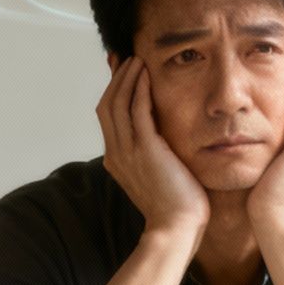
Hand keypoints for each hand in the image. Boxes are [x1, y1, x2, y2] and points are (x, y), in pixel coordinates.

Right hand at [97, 55, 209, 237]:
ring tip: (136, 59)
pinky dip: (138, 89)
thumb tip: (158, 138)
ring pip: (117, 104)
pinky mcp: (145, 150)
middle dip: (114, 78)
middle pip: (106, 105)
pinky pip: (136, 111)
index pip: (108, 116)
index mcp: (116, 159)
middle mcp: (116, 153)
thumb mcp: (157, 174)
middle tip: (124, 56)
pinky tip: (146, 74)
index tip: (120, 70)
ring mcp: (127, 151)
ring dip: (126, 78)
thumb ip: (152, 154)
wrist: (177, 228)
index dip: (113, 90)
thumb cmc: (175, 205)